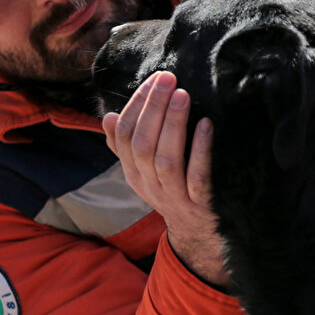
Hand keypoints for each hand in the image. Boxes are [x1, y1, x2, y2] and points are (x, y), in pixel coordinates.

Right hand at [102, 71, 227, 286]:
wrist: (198, 235)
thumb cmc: (172, 191)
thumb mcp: (145, 172)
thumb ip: (126, 147)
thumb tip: (108, 118)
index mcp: (133, 173)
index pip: (125, 135)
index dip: (137, 105)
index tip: (153, 79)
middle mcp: (149, 185)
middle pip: (142, 144)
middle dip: (153, 108)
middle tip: (167, 78)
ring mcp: (174, 197)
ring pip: (165, 160)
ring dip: (173, 125)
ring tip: (182, 96)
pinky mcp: (200, 205)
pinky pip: (197, 177)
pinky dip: (200, 150)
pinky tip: (206, 126)